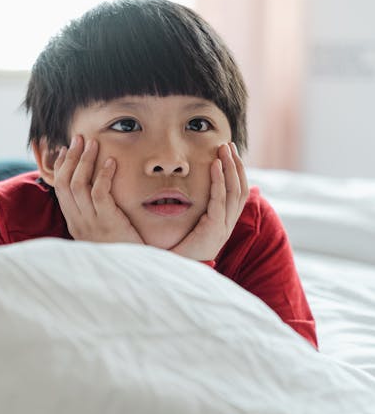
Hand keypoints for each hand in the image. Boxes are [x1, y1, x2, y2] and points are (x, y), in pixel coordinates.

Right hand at [53, 135, 142, 243]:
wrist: (133, 275)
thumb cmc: (124, 252)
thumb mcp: (104, 233)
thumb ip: (98, 214)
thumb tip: (99, 193)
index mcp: (75, 224)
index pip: (59, 189)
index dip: (62, 167)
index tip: (67, 150)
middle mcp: (78, 222)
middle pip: (64, 183)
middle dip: (71, 157)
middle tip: (79, 138)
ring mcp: (91, 223)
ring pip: (78, 184)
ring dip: (85, 161)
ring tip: (93, 143)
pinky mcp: (108, 223)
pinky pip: (99, 193)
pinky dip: (103, 174)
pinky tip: (111, 161)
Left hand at [170, 142, 248, 261]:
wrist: (174, 268)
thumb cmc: (179, 247)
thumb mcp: (192, 223)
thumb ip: (197, 208)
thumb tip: (190, 189)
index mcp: (225, 221)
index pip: (238, 191)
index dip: (237, 171)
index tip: (230, 152)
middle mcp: (228, 223)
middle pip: (240, 188)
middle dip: (236, 164)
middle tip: (229, 145)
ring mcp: (223, 227)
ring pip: (234, 191)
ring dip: (230, 168)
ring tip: (224, 150)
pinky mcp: (214, 229)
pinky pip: (219, 200)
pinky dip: (218, 180)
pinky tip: (215, 165)